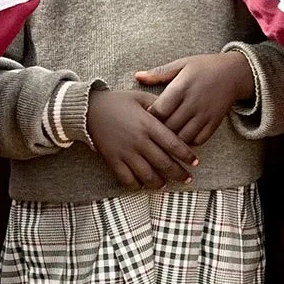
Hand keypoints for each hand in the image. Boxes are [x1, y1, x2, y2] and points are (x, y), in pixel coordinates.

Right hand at [85, 85, 199, 187]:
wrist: (88, 109)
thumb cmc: (117, 101)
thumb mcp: (140, 97)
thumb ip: (159, 104)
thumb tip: (177, 110)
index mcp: (148, 124)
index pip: (173, 144)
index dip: (186, 155)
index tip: (195, 162)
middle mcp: (139, 141)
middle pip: (164, 163)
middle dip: (178, 173)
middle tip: (187, 179)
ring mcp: (125, 152)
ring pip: (147, 175)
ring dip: (160, 183)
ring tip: (167, 184)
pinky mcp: (113, 160)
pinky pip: (127, 179)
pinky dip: (137, 185)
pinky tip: (144, 185)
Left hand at [133, 50, 254, 146]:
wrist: (235, 73)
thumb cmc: (205, 66)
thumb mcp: (182, 64)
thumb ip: (159, 73)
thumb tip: (137, 76)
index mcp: (182, 87)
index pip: (160, 109)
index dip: (150, 115)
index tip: (147, 114)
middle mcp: (194, 102)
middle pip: (169, 126)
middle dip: (159, 129)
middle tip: (153, 128)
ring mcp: (205, 114)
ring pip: (183, 137)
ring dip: (173, 138)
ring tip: (166, 134)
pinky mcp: (215, 123)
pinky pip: (199, 140)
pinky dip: (189, 142)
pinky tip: (182, 135)